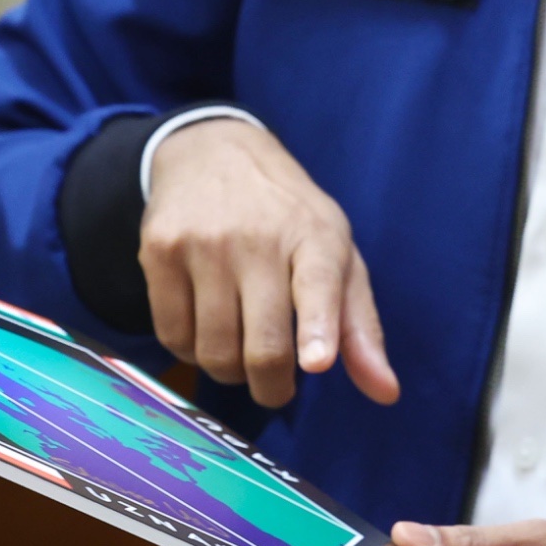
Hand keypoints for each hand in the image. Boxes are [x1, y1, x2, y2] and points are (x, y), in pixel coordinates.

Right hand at [141, 117, 399, 409]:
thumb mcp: (336, 254)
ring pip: (214, 351)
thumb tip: (385, 394)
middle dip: (272, 387)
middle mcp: (258, 237)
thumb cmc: (288, 217)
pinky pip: (173, 337)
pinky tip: (206, 332)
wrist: (212, 151)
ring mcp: (203, 243)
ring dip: (230, 372)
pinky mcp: (159, 252)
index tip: (316, 362)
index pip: (319, 283)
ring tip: (241, 351)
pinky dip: (191, 353)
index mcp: (314, 235)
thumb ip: (360, 326)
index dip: (318, 328)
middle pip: (263, 345)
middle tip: (276, 386)